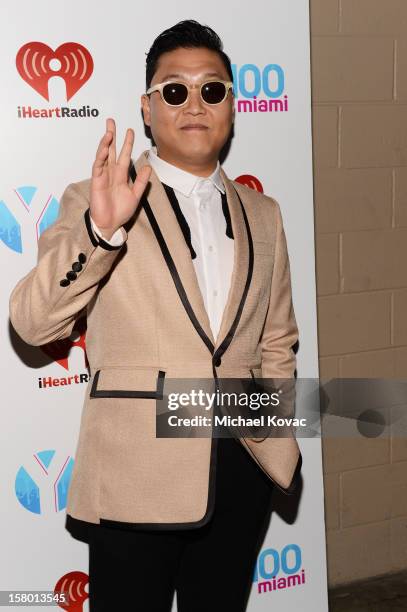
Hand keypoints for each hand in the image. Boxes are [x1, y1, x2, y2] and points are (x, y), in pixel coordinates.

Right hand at [90, 118, 151, 238]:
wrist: (110, 224)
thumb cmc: (121, 211)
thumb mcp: (136, 195)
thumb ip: (141, 181)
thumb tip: (148, 166)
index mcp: (121, 176)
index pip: (124, 155)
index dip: (127, 143)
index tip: (130, 131)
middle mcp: (111, 173)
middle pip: (111, 150)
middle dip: (112, 136)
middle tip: (111, 121)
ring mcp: (103, 176)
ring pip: (104, 155)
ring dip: (105, 143)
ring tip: (109, 131)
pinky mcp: (96, 181)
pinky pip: (98, 166)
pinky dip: (101, 156)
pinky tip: (104, 147)